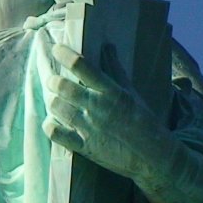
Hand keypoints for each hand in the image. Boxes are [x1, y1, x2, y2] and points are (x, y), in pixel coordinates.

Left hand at [43, 43, 174, 183]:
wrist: (152, 156)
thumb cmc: (142, 120)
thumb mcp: (130, 92)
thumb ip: (115, 69)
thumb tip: (107, 46)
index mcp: (111, 91)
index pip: (82, 66)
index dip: (65, 54)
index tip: (56, 49)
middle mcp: (98, 107)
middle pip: (63, 86)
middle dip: (53, 81)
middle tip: (54, 81)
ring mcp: (89, 128)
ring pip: (57, 107)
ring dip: (53, 101)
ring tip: (56, 100)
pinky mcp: (84, 147)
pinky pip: (56, 133)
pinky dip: (50, 125)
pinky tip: (53, 122)